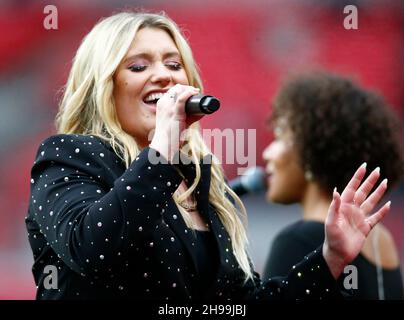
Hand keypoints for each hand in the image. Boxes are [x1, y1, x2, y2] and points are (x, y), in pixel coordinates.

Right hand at [150, 84, 203, 161]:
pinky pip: (182, 98)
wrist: (163, 146)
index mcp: (161, 105)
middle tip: (196, 92)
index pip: (172, 91)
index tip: (191, 92)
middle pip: (176, 88)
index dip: (183, 89)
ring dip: (190, 90)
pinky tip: (195, 93)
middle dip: (187, 88)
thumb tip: (202, 112)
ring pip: (179, 90)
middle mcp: (163, 104)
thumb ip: (189, 117)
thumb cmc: (170, 136)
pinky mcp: (174, 113)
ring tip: (196, 92)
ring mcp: (168, 108)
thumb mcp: (177, 123)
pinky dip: (189, 93)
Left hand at [322, 163, 389, 278]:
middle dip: (370, 181)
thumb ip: (334, 206)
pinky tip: (388, 205)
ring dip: (378, 192)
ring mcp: (359, 218)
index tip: (364, 166)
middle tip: (378, 170)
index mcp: (343, 206)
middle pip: (363, 192)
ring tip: (386, 182)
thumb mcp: (330, 221)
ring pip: (371, 202)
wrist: (338, 254)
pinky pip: (376, 218)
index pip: (352, 188)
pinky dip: (382, 212)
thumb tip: (336, 191)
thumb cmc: (331, 238)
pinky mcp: (365, 228)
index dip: (357, 177)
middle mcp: (352, 209)